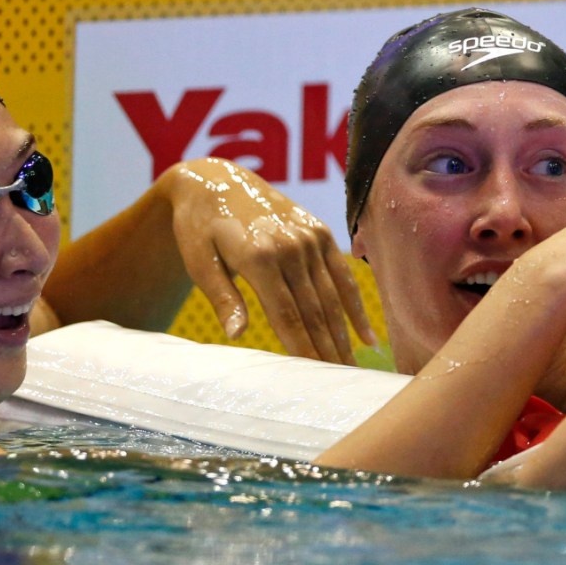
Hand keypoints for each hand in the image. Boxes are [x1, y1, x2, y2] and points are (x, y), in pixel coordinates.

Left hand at [160, 158, 377, 363]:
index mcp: (259, 255)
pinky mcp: (319, 231)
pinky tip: (367, 337)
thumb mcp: (199, 261)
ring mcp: (309, 237)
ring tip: (351, 369)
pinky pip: (342, 274)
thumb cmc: (199, 227)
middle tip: (341, 384)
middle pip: (313, 310)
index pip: (286, 314)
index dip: (301, 348)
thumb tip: (237, 335)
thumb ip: (222, 297)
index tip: (313, 377)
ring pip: (330, 297)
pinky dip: (355, 306)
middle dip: (327, 350)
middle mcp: (290, 245)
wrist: (214, 180)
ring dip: (342, 335)